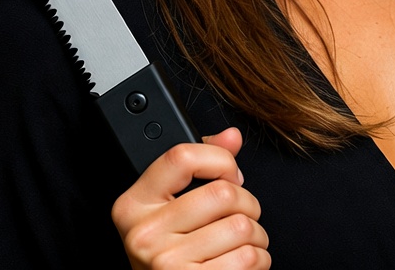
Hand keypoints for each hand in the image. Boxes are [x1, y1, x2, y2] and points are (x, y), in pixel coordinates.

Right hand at [111, 127, 270, 268]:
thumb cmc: (170, 253)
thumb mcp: (170, 207)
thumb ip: (199, 166)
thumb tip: (232, 137)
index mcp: (135, 204)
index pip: (182, 157)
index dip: (219, 159)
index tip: (230, 174)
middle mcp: (146, 234)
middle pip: (223, 193)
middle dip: (248, 203)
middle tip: (243, 213)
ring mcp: (167, 263)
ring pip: (242, 227)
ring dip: (257, 235)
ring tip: (244, 241)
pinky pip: (247, 259)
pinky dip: (258, 259)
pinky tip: (243, 260)